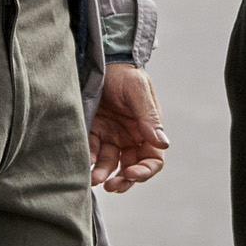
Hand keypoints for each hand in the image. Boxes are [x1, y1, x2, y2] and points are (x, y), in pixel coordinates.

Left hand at [88, 62, 167, 191]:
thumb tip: (163, 144)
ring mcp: (111, 136)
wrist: (99, 60)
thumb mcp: (138, 90)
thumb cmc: (124, 73)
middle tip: (111, 185)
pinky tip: (83, 162)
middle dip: (122, 180)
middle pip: (130, 167)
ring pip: (109, 164)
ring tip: (92, 178)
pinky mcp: (93, 132)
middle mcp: (130, 137)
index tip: (131, 173)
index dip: (145, 171)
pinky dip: (88, 159)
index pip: (152, 159)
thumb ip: (148, 117)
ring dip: (103, 174)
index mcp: (148, 129)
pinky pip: (91, 151)